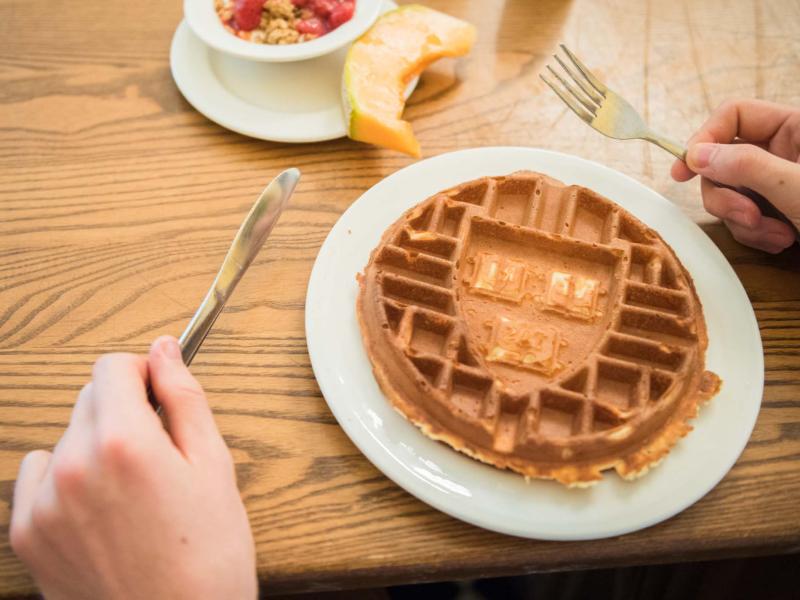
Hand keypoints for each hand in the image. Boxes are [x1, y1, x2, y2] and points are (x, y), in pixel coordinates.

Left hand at [10, 337, 256, 599]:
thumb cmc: (208, 555)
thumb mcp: (214, 465)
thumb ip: (184, 398)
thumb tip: (165, 350)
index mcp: (124, 442)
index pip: (113, 367)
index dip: (143, 375)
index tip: (158, 397)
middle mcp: (74, 465)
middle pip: (88, 398)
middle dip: (122, 411)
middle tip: (157, 454)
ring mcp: (44, 503)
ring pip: (65, 437)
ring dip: (93, 445)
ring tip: (130, 490)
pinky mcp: (28, 534)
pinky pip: (37, 477)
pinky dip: (64, 480)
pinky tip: (99, 509)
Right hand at [671, 98, 799, 253]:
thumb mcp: (799, 188)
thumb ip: (748, 167)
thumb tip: (697, 154)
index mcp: (796, 127)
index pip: (734, 115)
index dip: (705, 138)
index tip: (684, 170)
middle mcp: (784, 150)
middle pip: (723, 160)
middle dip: (728, 195)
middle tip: (744, 217)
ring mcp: (779, 182)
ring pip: (730, 193)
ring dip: (744, 221)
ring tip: (777, 236)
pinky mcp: (779, 210)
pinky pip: (744, 217)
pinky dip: (756, 233)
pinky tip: (783, 242)